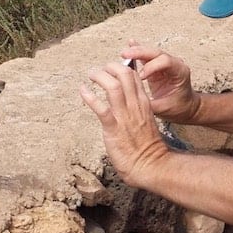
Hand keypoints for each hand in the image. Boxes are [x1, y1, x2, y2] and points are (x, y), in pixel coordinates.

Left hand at [80, 60, 168, 186]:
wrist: (150, 165)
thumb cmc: (146, 146)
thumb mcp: (144, 120)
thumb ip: (135, 110)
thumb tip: (122, 104)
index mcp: (143, 103)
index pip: (134, 76)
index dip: (121, 67)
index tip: (110, 69)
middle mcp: (135, 105)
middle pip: (124, 75)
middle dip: (110, 67)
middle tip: (99, 70)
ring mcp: (124, 116)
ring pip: (112, 86)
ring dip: (99, 76)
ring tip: (91, 75)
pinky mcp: (113, 128)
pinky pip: (100, 107)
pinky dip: (89, 96)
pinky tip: (83, 90)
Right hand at [121, 44, 200, 123]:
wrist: (186, 106)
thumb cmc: (179, 107)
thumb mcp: (165, 108)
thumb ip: (150, 105)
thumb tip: (134, 103)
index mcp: (180, 72)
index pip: (165, 61)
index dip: (151, 67)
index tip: (140, 77)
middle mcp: (174, 64)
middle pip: (156, 53)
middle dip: (140, 52)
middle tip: (125, 55)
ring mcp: (165, 63)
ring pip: (150, 53)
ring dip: (137, 51)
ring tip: (124, 53)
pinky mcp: (156, 66)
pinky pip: (147, 56)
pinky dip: (138, 51)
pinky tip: (130, 43)